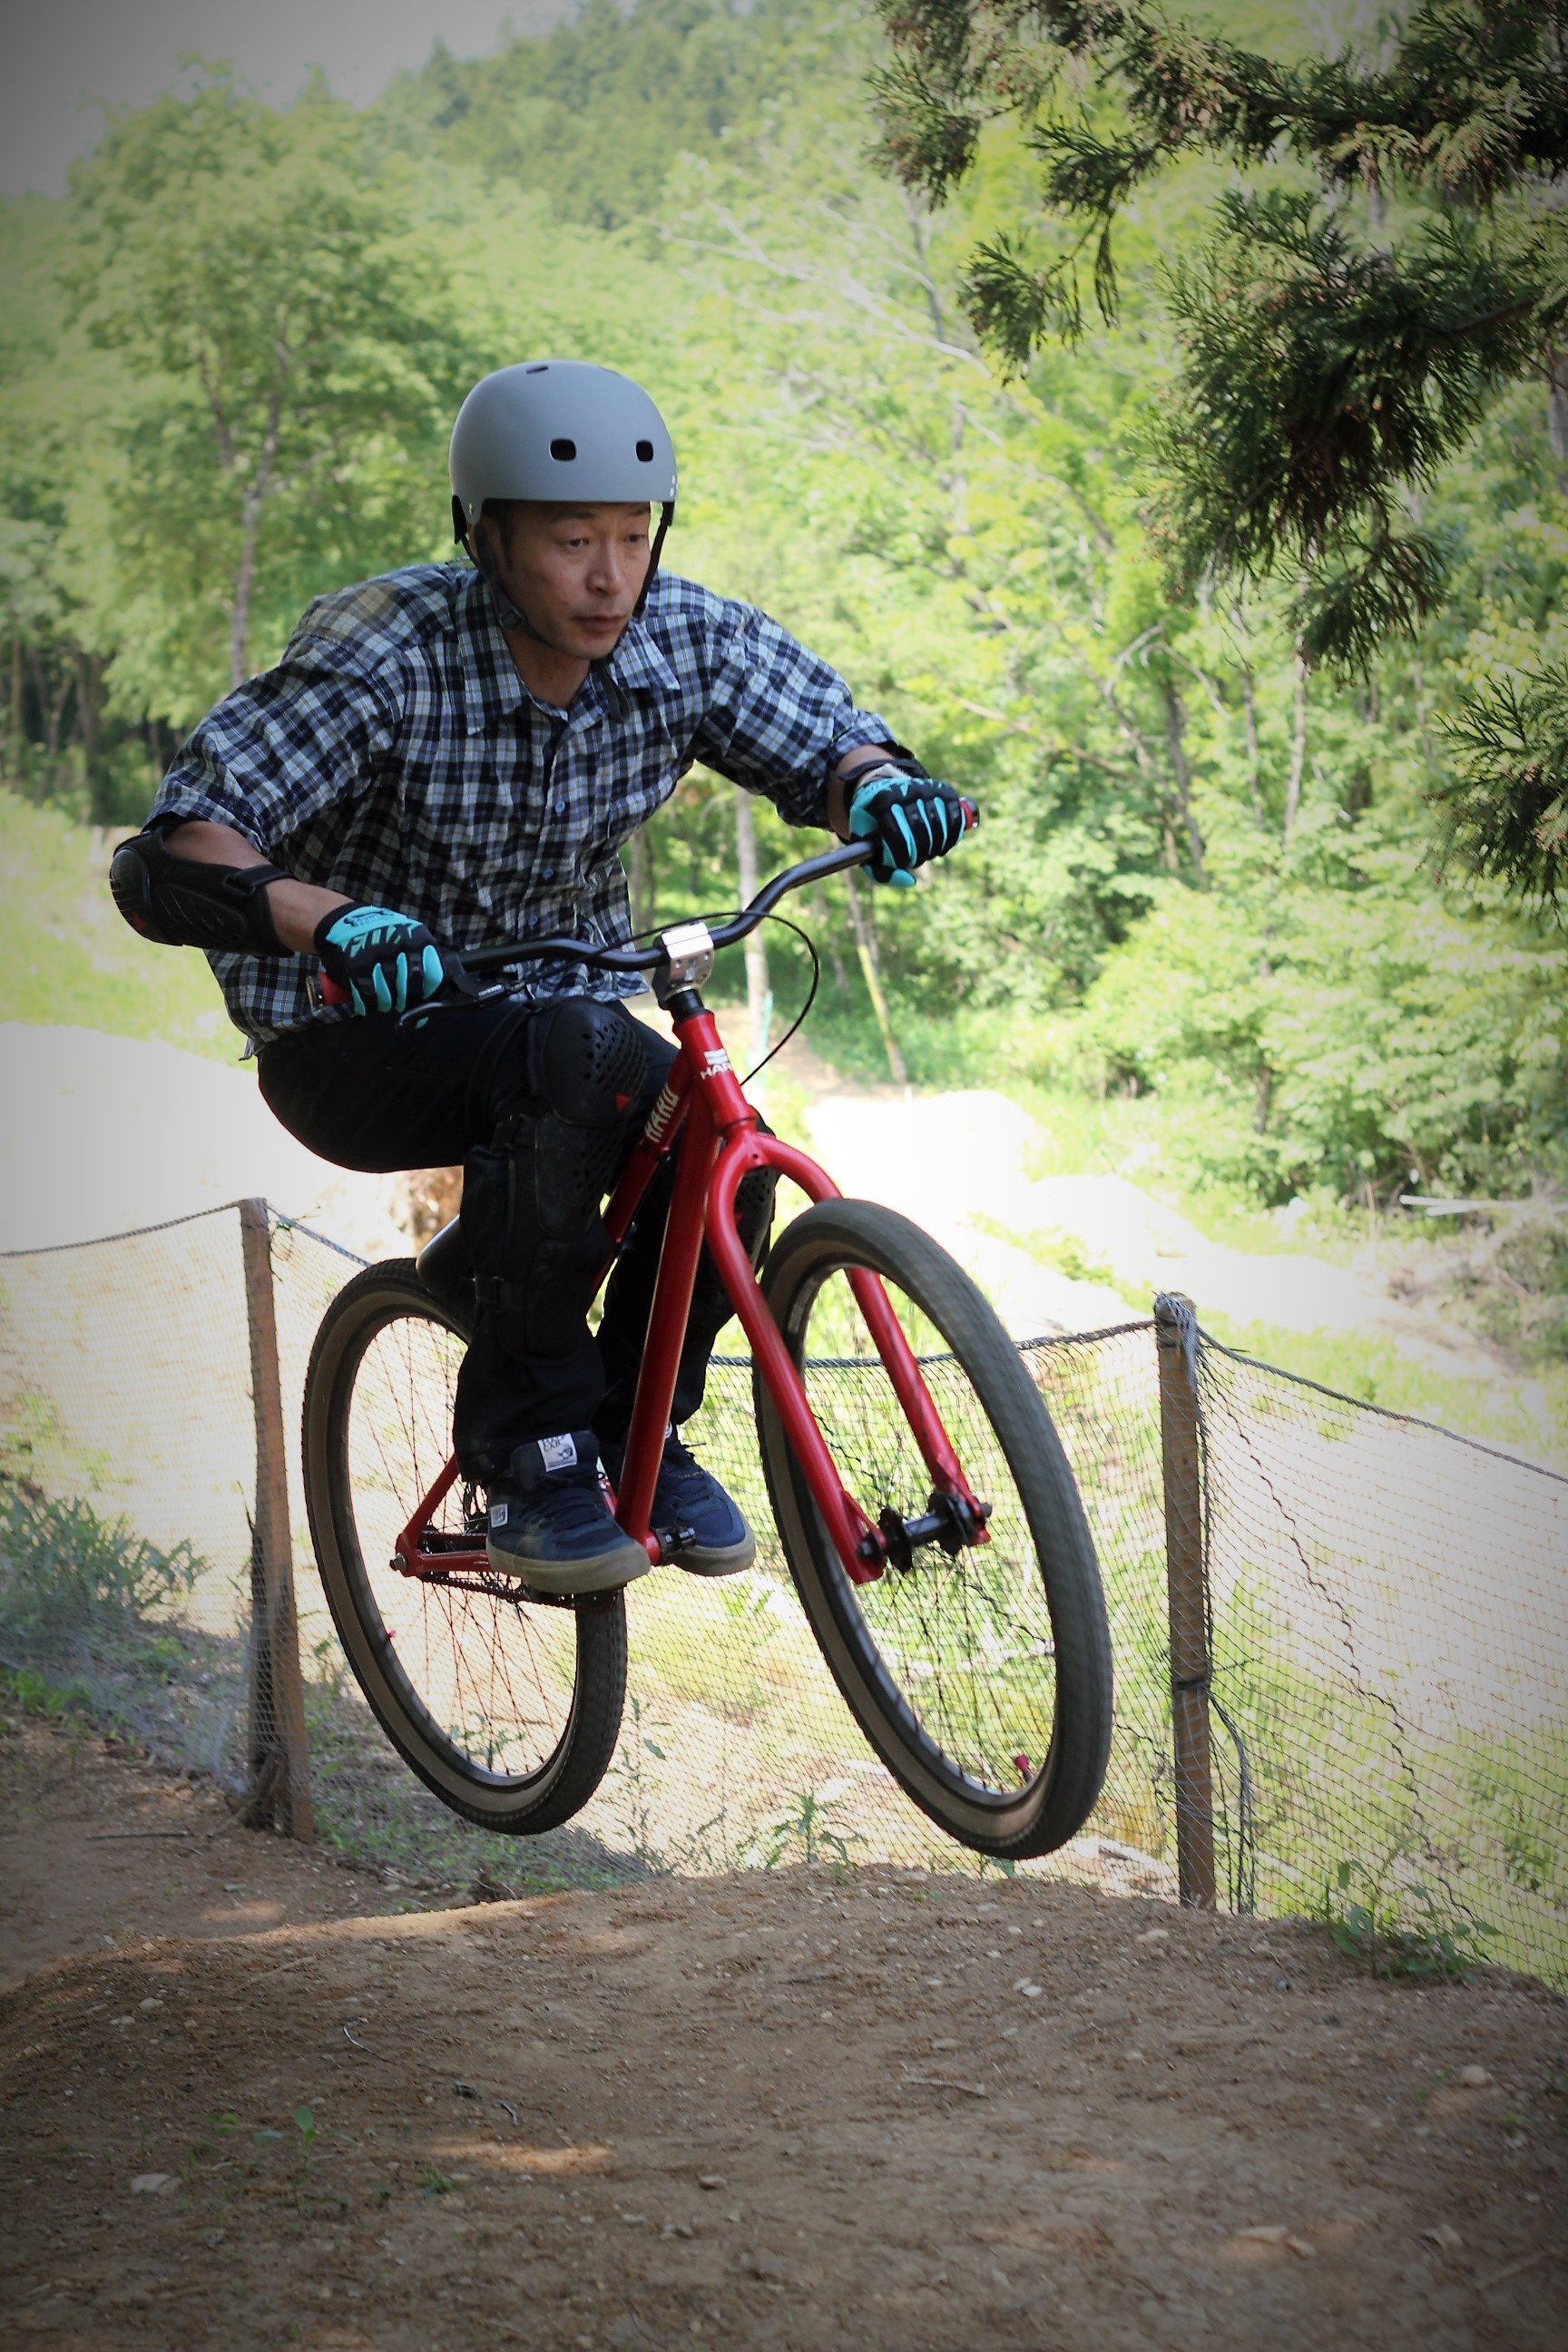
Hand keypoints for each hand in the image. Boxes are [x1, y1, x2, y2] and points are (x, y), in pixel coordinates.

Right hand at [314, 904, 446, 1015]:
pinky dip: (367, 1004)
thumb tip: (427, 1008)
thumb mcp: (410, 939)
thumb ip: (423, 965)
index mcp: (420, 940)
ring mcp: (378, 956)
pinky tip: (368, 1001)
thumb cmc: (384, 936)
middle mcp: (401, 947)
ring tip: (383, 998)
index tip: (421, 995)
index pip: (434, 977)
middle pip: (410, 991)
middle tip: (399, 999)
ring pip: (388, 998)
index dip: (428, 992)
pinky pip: (368, 997)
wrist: (346, 920)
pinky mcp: (357, 966)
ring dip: (385, 1003)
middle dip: (405, 1000)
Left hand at [845, 768, 965, 888]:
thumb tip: (911, 881)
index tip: (901, 863)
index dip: (901, 858)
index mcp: (880, 801)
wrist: (884, 789)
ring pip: (940, 828)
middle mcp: (905, 790)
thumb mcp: (865, 845)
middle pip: (921, 834)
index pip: (897, 837)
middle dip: (919, 856)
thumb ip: (880, 871)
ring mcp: (927, 788)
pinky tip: (940, 845)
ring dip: (934, 849)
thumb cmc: (873, 823)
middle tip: (914, 861)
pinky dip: (951, 839)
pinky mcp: (945, 791)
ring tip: (925, 852)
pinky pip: (956, 820)